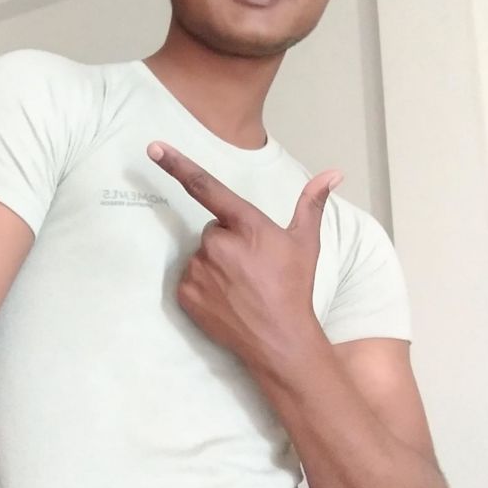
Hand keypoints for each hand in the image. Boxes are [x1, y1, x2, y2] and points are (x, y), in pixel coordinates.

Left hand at [147, 140, 342, 371]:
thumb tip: (333, 173)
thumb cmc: (294, 287)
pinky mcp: (186, 293)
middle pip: (212, 229)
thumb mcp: (306, 243)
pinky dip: (203, 283)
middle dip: (227, 240)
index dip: (177, 164)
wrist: (279, 340)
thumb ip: (311, 204)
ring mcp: (199, 270)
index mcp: (246, 225)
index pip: (205, 186)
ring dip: (215, 262)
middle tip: (250, 265)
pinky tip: (225, 298)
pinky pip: (189, 276)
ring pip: (201, 254)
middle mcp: (218, 243)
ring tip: (240, 285)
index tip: (154, 147)